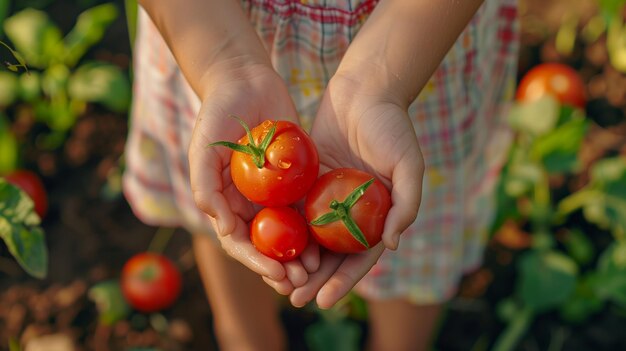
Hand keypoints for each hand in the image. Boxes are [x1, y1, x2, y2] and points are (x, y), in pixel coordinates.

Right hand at [188, 61, 318, 289]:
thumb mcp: (203, 150)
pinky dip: (316, 226)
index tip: (276, 275)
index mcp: (226, 204)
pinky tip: (331, 239)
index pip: (240, 243)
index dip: (257, 263)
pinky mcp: (296, 179)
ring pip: (290, 233)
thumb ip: (206, 188)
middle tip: (301, 282)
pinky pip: (307, 207)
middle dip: (282, 267)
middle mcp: (250, 204)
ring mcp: (274, 194)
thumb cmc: (217, 115)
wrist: (245, 82)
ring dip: (302, 254)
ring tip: (318, 269)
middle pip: (267, 246)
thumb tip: (224, 229)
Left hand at [288, 74, 424, 307]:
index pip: (360, 256)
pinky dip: (283, 228)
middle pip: (331, 254)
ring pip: (310, 237)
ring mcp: (329, 196)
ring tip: (277, 282)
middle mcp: (352, 211)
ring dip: (295, 260)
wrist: (365, 89)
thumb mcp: (408, 164)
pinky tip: (266, 245)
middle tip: (294, 299)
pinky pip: (295, 208)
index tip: (326, 300)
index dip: (344, 281)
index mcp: (378, 214)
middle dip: (315, 279)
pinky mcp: (309, 180)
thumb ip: (406, 204)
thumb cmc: (392, 125)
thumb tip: (393, 245)